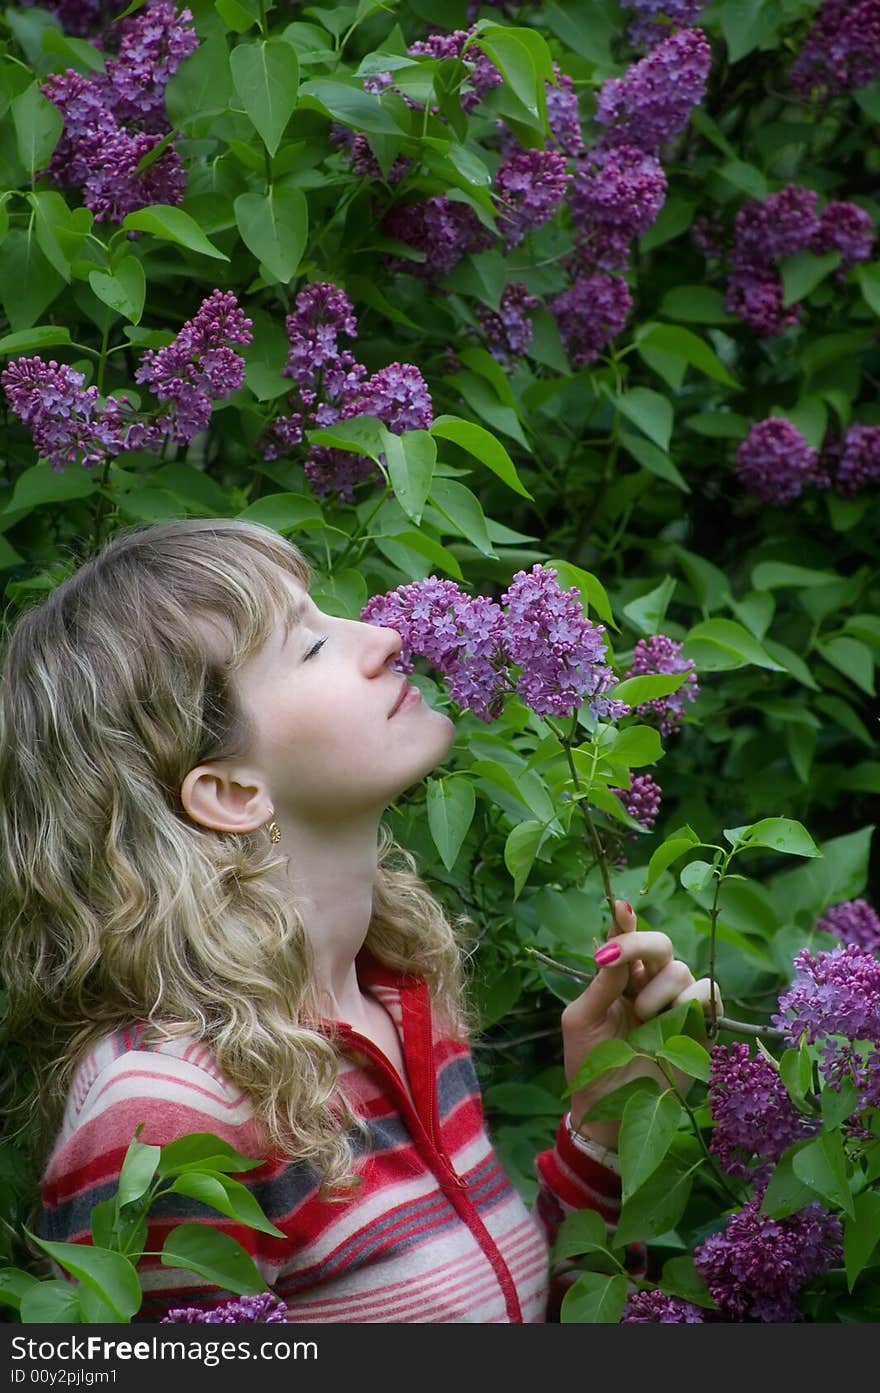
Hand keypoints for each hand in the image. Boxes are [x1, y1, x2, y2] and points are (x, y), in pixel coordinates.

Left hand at [561, 899, 722, 1149]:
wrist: (608, 1113)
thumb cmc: (589, 1064)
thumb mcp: (583, 1020)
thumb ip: (601, 983)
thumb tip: (610, 944)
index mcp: (619, 980)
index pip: (625, 941)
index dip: (625, 922)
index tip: (620, 906)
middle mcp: (649, 985)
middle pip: (660, 945)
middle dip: (641, 945)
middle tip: (620, 961)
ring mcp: (676, 1005)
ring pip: (680, 969)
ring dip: (658, 988)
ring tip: (642, 1016)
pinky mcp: (700, 1027)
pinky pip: (708, 993)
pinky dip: (693, 997)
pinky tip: (674, 1015)